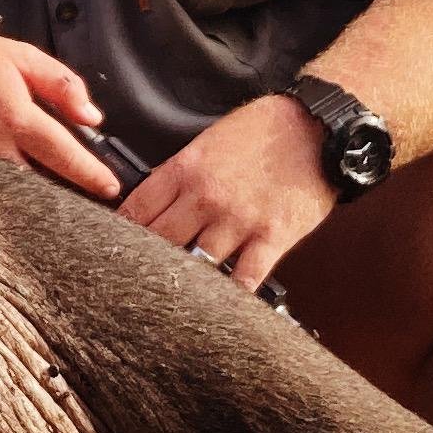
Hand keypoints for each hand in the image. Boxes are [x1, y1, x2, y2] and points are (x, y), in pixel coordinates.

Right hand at [0, 17, 120, 197]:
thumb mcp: (21, 56)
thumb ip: (62, 84)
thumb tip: (91, 116)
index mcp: (14, 118)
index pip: (64, 155)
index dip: (91, 175)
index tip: (110, 188)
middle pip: (43, 183)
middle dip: (68, 191)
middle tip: (91, 193)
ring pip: (18, 187)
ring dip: (43, 189)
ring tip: (63, 189)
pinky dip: (15, 183)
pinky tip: (26, 178)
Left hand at [119, 92, 333, 285]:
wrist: (318, 126)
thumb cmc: (266, 129)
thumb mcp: (211, 139)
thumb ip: (182, 173)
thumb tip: (156, 201)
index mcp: (186, 169)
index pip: (137, 209)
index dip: (121, 232)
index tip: (114, 248)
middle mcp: (206, 198)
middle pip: (159, 241)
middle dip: (145, 261)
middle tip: (136, 278)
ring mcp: (238, 221)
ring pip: (196, 264)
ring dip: (185, 280)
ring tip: (173, 296)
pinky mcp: (271, 237)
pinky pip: (244, 278)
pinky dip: (230, 295)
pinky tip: (219, 305)